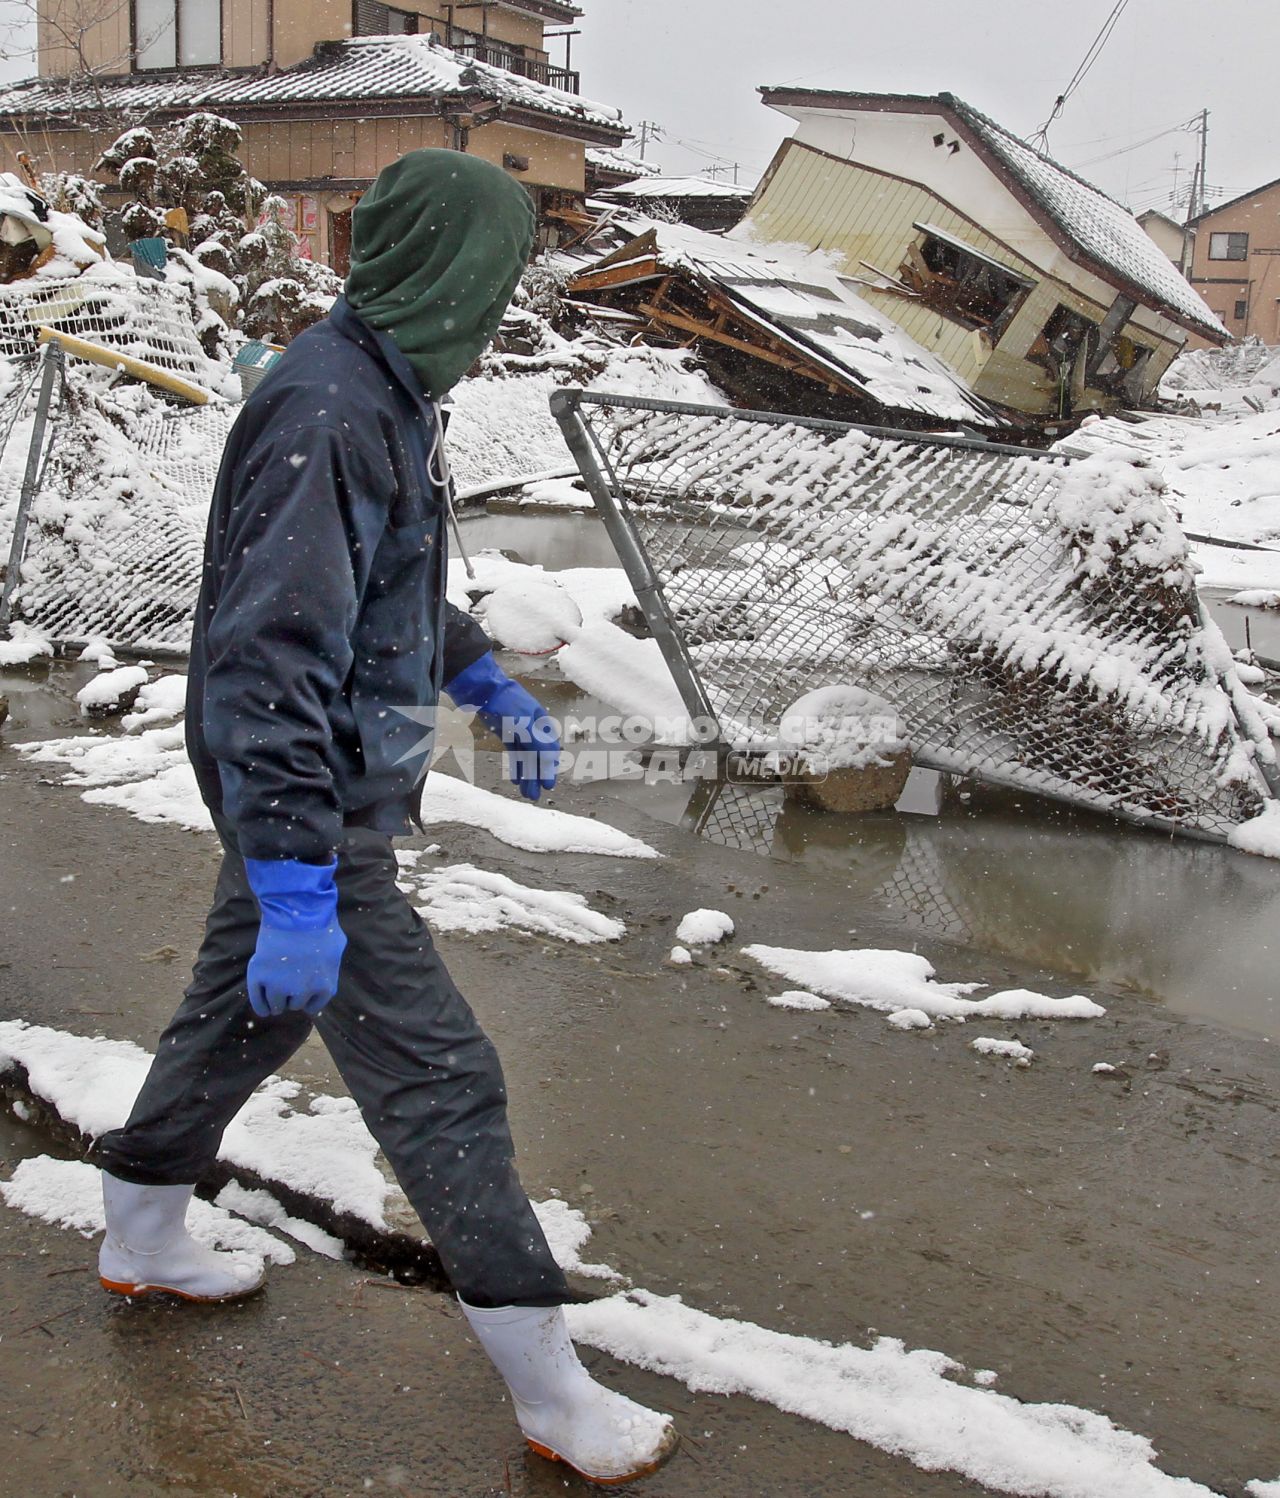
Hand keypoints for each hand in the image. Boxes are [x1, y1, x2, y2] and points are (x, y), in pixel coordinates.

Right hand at [243, 858, 346, 1016]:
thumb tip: (326, 968)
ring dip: (276, 1001)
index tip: (300, 993)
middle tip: (287, 982)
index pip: (312, 1006)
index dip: (305, 999)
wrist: (298, 910)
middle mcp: (303, 992)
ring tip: (274, 991)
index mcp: (325, 986)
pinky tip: (262, 1009)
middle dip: (291, 995)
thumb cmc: (321, 923)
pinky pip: (258, 1002)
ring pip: (276, 1005)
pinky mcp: (260, 977)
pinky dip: (260, 1007)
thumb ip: (331, 962)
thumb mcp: (336, 945)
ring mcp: (280, 986)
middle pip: (293, 1005)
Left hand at [445, 653, 559, 800]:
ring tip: (526, 792)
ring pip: (526, 756)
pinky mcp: (506, 732)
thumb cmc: (503, 701)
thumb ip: (536, 741)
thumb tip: (552, 759)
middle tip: (534, 796)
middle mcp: (532, 727)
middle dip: (536, 776)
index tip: (547, 785)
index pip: (548, 750)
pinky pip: (515, 752)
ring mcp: (519, 730)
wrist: (479, 687)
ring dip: (526, 774)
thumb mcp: (521, 722)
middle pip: (537, 756)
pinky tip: (516, 778)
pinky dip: (517, 764)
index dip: (548, 768)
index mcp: (540, 723)